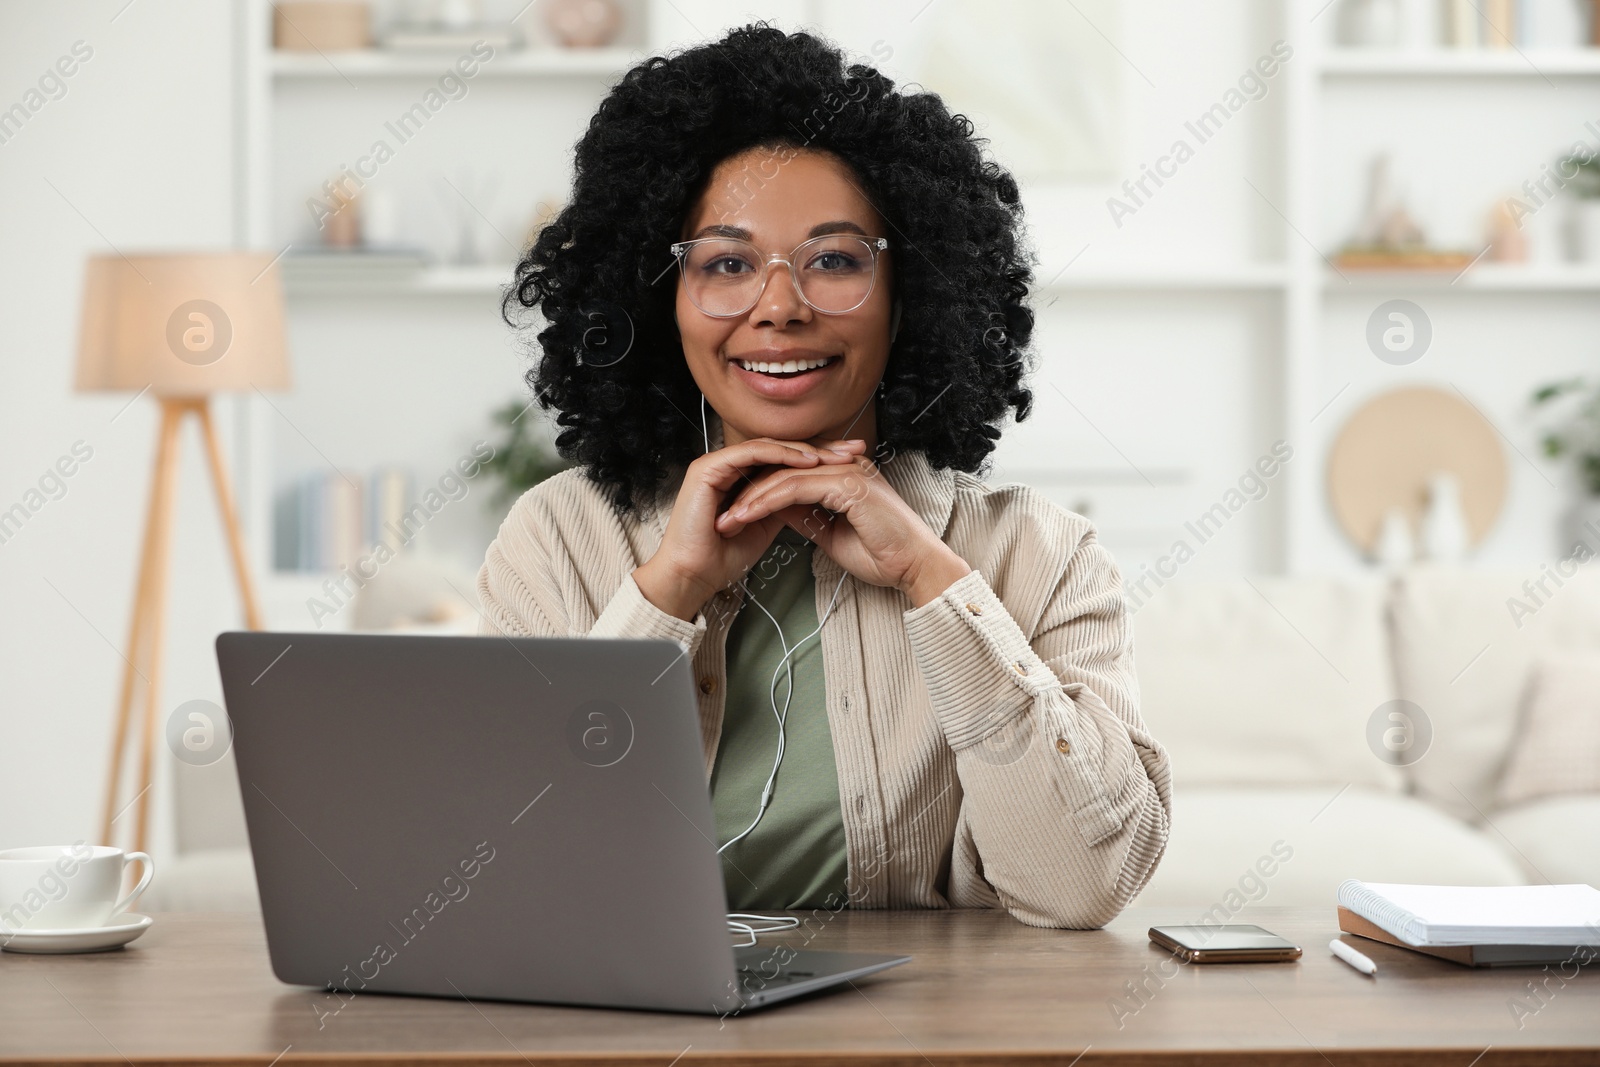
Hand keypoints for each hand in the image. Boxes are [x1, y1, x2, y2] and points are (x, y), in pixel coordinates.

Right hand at [633, 437, 865, 619]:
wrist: (694, 575)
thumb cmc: (724, 558)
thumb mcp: (766, 526)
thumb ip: (784, 507)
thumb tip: (811, 498)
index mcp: (739, 477)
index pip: (784, 460)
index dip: (819, 459)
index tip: (852, 462)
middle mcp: (728, 465)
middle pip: (781, 448)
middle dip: (820, 448)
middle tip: (853, 449)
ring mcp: (717, 463)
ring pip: (770, 446)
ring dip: (805, 449)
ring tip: (835, 455)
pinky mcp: (709, 468)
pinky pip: (752, 453)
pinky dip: (781, 455)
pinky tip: (806, 460)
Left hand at [713, 451, 970, 606]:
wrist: (913, 567)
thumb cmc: (883, 555)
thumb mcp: (833, 534)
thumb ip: (808, 517)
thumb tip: (780, 512)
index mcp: (845, 475)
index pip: (792, 476)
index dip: (759, 493)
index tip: (734, 514)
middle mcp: (846, 467)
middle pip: (783, 471)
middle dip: (747, 493)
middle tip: (721, 515)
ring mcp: (848, 472)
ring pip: (784, 477)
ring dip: (750, 499)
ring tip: (727, 518)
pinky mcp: (848, 484)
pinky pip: (795, 488)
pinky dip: (767, 501)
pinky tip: (747, 515)